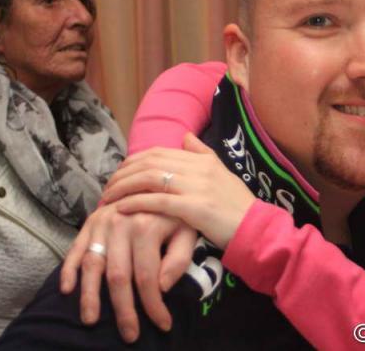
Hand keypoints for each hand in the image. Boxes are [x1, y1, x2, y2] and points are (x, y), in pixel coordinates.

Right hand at [60, 203, 196, 341]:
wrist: (157, 181)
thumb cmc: (177, 212)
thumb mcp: (189, 229)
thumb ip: (179, 257)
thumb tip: (162, 288)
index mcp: (148, 226)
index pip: (148, 276)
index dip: (153, 305)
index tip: (163, 324)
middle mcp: (121, 224)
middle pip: (118, 276)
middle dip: (124, 310)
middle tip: (129, 334)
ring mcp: (102, 223)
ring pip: (93, 265)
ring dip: (90, 296)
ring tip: (91, 320)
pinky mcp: (89, 222)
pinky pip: (75, 248)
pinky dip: (69, 269)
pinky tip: (68, 289)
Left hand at [102, 133, 255, 249]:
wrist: (256, 229)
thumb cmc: (238, 206)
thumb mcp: (222, 174)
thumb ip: (202, 154)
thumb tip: (185, 136)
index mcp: (203, 160)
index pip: (159, 152)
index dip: (133, 161)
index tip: (119, 174)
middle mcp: (200, 168)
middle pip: (150, 163)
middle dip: (123, 174)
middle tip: (107, 188)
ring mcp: (198, 187)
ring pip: (150, 179)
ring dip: (124, 188)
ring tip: (108, 199)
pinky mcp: (195, 208)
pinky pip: (158, 201)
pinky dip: (136, 203)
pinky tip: (121, 209)